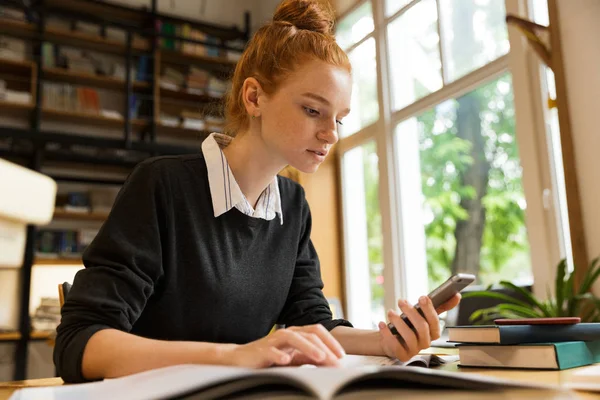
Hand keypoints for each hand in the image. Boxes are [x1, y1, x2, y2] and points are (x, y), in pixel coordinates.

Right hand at [228, 324, 345, 367]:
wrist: (240, 358)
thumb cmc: (269, 358)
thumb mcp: (293, 358)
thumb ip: (309, 358)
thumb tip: (331, 362)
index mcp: (295, 334)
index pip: (316, 331)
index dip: (330, 341)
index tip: (341, 356)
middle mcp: (286, 334)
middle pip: (308, 334)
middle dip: (324, 346)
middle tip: (335, 361)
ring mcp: (273, 341)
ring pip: (292, 338)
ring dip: (308, 347)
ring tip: (320, 357)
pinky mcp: (260, 351)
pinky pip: (270, 351)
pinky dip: (279, 355)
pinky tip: (287, 361)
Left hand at [377, 293, 460, 360]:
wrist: (391, 338)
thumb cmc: (410, 324)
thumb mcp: (423, 314)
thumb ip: (440, 306)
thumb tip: (457, 296)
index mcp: (433, 333)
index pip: (435, 322)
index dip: (429, 309)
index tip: (422, 297)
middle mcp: (425, 343)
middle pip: (422, 328)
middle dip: (411, 312)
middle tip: (401, 301)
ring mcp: (414, 350)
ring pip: (409, 336)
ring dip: (398, 322)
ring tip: (390, 312)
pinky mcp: (401, 355)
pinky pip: (395, 346)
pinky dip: (387, 334)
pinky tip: (381, 323)